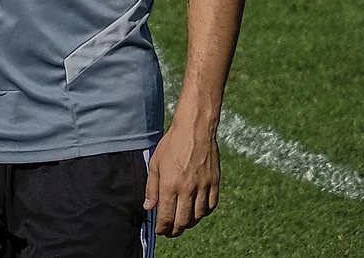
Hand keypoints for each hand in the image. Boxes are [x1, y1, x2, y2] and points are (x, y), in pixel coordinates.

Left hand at [146, 120, 220, 236]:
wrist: (195, 130)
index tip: (160, 231)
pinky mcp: (215, 184)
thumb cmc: (172, 145)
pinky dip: (203, 213)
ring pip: (198, 216)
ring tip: (182, 223)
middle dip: (175, 230)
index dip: (162, 227)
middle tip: (170, 232)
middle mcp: (188, 189)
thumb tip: (148, 207)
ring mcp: (203, 187)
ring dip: (189, 223)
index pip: (166, 216)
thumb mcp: (155, 164)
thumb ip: (151, 188)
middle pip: (183, 221)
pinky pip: (211, 206)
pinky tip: (197, 212)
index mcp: (170, 185)